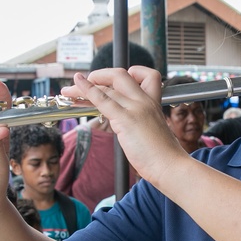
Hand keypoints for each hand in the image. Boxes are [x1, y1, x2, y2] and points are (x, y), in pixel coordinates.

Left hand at [61, 67, 187, 187]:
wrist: (170, 167)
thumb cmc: (163, 156)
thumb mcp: (155, 133)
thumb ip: (142, 124)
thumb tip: (127, 127)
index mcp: (154, 103)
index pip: (147, 76)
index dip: (131, 73)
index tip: (116, 82)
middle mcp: (145, 101)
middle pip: (121, 75)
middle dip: (101, 75)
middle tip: (88, 82)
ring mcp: (136, 108)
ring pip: (107, 87)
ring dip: (84, 85)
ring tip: (69, 89)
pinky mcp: (126, 119)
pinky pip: (103, 99)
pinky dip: (86, 89)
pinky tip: (76, 85)